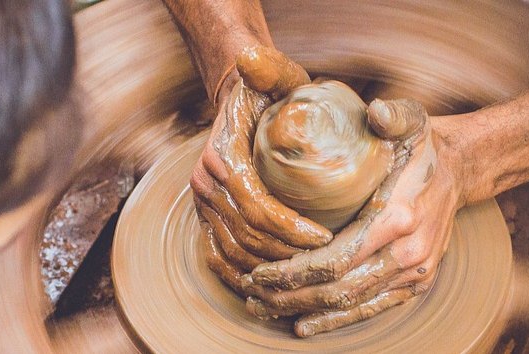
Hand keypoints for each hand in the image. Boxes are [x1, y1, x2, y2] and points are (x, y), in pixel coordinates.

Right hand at [190, 46, 326, 292]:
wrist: (238, 100)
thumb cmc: (267, 91)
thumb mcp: (274, 75)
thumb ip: (270, 69)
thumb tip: (251, 58)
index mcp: (221, 157)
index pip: (257, 206)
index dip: (290, 229)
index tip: (326, 237)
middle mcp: (204, 184)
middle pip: (246, 236)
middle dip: (287, 256)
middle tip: (326, 262)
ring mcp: (202, 204)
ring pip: (234, 253)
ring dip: (270, 269)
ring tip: (307, 275)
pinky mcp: (205, 217)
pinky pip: (217, 257)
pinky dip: (241, 276)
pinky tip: (269, 288)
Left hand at [240, 99, 469, 336]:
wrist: (460, 170)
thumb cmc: (423, 145)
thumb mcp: (411, 119)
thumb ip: (391, 115)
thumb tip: (376, 110)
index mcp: (398, 217)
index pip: (337, 259)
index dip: (294, 272)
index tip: (259, 271)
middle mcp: (408, 253)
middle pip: (338, 289)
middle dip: (290, 296)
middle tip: (251, 294)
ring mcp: (414, 273)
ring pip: (351, 303)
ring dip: (306, 311)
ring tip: (265, 308)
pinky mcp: (416, 284)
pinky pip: (372, 309)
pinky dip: (337, 321)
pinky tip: (304, 324)